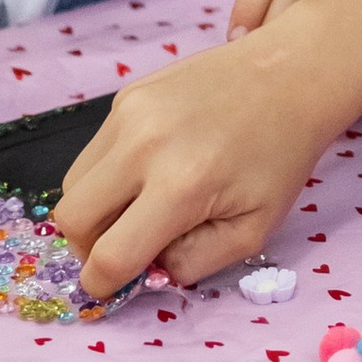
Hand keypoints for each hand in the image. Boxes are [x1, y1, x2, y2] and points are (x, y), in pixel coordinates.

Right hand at [54, 35, 335, 300]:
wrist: (291, 74)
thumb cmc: (279, 156)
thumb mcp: (253, 228)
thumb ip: (194, 261)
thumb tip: (148, 269)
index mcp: (180, 187)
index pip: (109, 256)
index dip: (103, 285)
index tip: (114, 287)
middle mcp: (143, 146)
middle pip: (71, 218)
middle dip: (88, 247)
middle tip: (123, 247)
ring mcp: (129, 113)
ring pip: (74, 182)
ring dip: (95, 208)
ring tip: (139, 207)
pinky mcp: (127, 93)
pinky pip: (95, 150)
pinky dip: (109, 173)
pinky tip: (151, 167)